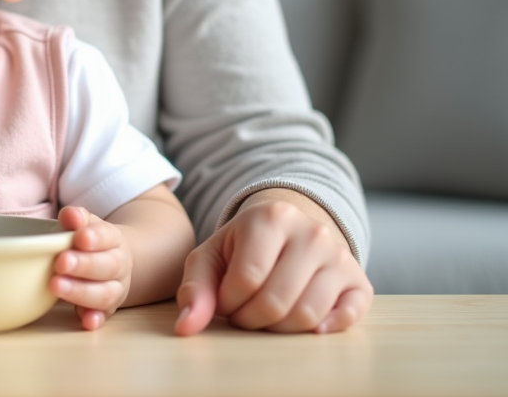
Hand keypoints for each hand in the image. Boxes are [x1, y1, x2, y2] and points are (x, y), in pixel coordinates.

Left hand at [49, 205, 130, 330]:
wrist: (111, 259)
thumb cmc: (89, 240)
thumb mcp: (84, 224)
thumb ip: (75, 218)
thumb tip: (69, 216)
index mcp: (114, 239)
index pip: (109, 236)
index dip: (95, 238)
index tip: (79, 238)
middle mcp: (120, 265)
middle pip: (108, 266)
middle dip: (84, 265)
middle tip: (61, 263)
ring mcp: (115, 289)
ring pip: (105, 293)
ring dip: (81, 292)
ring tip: (56, 286)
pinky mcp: (107, 309)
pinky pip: (104, 316)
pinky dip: (95, 319)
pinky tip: (85, 320)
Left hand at [174, 189, 372, 334]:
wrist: (285, 231)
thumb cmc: (241, 248)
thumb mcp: (210, 258)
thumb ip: (194, 288)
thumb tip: (186, 327)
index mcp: (271, 217)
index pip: (247, 280)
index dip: (229, 303)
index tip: (225, 301)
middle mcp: (312, 232)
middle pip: (277, 301)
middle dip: (251, 319)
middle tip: (244, 314)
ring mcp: (340, 256)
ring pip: (308, 314)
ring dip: (279, 329)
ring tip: (265, 315)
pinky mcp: (359, 281)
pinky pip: (349, 316)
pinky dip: (326, 328)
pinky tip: (306, 325)